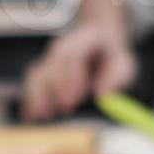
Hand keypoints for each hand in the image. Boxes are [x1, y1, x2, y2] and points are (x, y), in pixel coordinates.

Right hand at [22, 21, 136, 120]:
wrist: (97, 37)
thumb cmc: (110, 55)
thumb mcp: (123, 64)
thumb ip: (116, 78)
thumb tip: (103, 96)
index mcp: (83, 42)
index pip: (72, 57)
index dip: (70, 79)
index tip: (71, 102)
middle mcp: (62, 48)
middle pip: (52, 67)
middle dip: (54, 90)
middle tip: (58, 111)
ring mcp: (50, 58)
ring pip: (38, 74)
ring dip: (37, 96)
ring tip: (39, 116)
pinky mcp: (43, 69)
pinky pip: (32, 82)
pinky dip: (29, 98)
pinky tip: (30, 115)